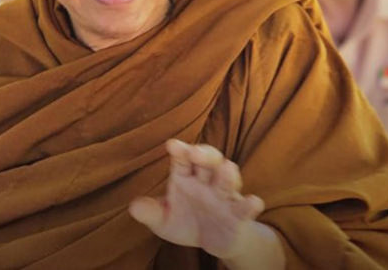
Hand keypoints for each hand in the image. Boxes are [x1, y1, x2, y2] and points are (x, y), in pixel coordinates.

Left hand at [129, 139, 265, 259]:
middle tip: (195, 153)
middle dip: (204, 154)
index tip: (172, 145)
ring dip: (228, 173)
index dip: (179, 151)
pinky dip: (251, 204)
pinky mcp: (239, 214)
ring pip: (229, 178)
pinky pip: (246, 207)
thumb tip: (133, 208)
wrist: (211, 242)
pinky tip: (254, 202)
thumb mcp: (163, 220)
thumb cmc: (185, 221)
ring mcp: (224, 195)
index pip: (182, 159)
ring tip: (226, 168)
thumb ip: (150, 212)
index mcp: (185, 176)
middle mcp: (207, 180)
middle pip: (209, 160)